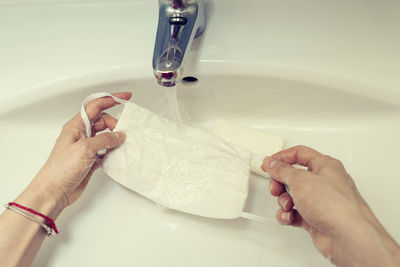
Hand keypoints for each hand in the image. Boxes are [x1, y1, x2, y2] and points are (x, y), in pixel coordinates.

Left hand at [32, 92, 131, 210]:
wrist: (54, 191)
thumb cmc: (60, 169)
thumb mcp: (85, 149)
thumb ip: (104, 139)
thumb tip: (119, 135)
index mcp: (75, 126)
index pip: (95, 106)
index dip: (111, 99)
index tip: (125, 97)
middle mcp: (81, 134)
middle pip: (103, 120)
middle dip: (115, 123)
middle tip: (123, 131)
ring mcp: (86, 147)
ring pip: (106, 135)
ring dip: (115, 137)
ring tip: (123, 142)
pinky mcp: (90, 159)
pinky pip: (106, 150)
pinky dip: (113, 150)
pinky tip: (118, 153)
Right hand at [262, 145, 399, 266]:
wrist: (347, 236)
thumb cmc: (335, 205)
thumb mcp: (300, 180)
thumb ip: (282, 170)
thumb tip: (273, 164)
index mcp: (325, 165)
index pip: (299, 154)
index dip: (282, 157)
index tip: (269, 163)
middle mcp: (325, 182)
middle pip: (294, 176)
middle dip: (281, 183)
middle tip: (276, 188)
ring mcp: (321, 201)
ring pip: (294, 196)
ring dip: (284, 201)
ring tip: (288, 205)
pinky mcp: (317, 218)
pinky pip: (296, 213)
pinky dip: (289, 215)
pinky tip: (289, 217)